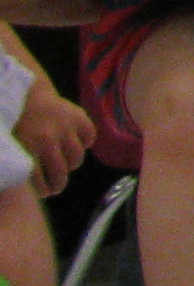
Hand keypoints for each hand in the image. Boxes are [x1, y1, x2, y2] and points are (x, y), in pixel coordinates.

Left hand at [15, 82, 91, 196]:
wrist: (26, 93)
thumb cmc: (14, 123)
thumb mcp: (10, 146)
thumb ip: (20, 164)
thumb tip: (24, 188)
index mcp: (28, 150)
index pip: (40, 184)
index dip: (42, 191)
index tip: (42, 192)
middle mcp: (49, 141)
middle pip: (61, 174)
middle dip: (58, 184)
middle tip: (55, 185)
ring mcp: (66, 128)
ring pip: (76, 159)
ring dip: (70, 164)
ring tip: (64, 163)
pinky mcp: (79, 117)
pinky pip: (89, 138)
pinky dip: (84, 142)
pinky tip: (74, 143)